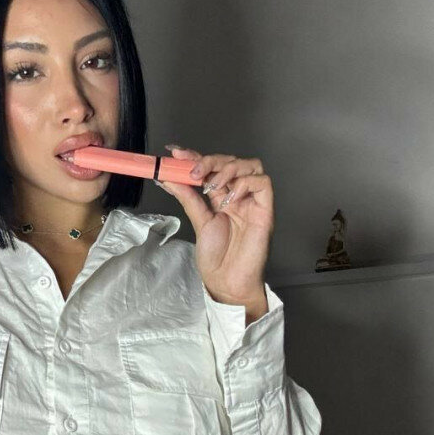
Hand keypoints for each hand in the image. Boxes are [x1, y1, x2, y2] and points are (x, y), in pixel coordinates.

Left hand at [159, 144, 273, 314]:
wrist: (227, 282)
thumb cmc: (217, 258)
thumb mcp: (198, 222)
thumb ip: (188, 198)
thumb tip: (169, 178)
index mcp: (221, 197)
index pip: (211, 168)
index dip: (195, 156)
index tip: (176, 152)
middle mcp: (238, 196)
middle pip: (231, 161)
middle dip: (210, 161)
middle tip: (194, 172)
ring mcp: (252, 202)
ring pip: (250, 165)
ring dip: (228, 169)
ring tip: (211, 187)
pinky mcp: (265, 210)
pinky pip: (263, 183)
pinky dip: (244, 184)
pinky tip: (229, 199)